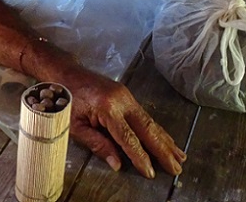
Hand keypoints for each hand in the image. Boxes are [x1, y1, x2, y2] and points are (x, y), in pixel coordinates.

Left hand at [65, 70, 185, 177]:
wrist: (66, 73)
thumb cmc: (66, 99)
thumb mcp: (75, 125)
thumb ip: (97, 144)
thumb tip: (117, 164)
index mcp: (107, 107)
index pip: (128, 138)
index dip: (140, 157)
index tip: (150, 173)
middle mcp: (122, 100)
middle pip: (147, 128)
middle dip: (163, 150)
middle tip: (176, 168)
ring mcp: (126, 96)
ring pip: (150, 121)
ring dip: (166, 140)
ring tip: (180, 156)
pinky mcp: (127, 96)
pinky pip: (145, 115)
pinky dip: (158, 130)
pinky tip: (167, 140)